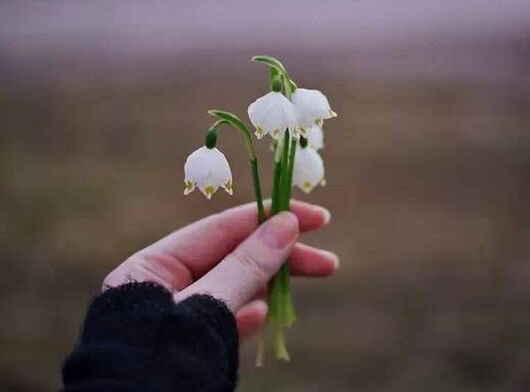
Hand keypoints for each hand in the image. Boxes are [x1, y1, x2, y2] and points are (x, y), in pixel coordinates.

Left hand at [103, 200, 337, 339]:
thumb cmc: (163, 360)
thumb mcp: (206, 307)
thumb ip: (245, 266)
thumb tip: (285, 224)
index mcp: (153, 267)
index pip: (222, 228)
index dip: (269, 217)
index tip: (314, 218)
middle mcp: (165, 286)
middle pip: (232, 257)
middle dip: (281, 257)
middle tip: (328, 263)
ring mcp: (180, 316)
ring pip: (234, 287)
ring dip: (270, 285)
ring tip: (303, 288)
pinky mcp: (192, 343)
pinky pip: (226, 319)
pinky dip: (247, 315)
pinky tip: (263, 315)